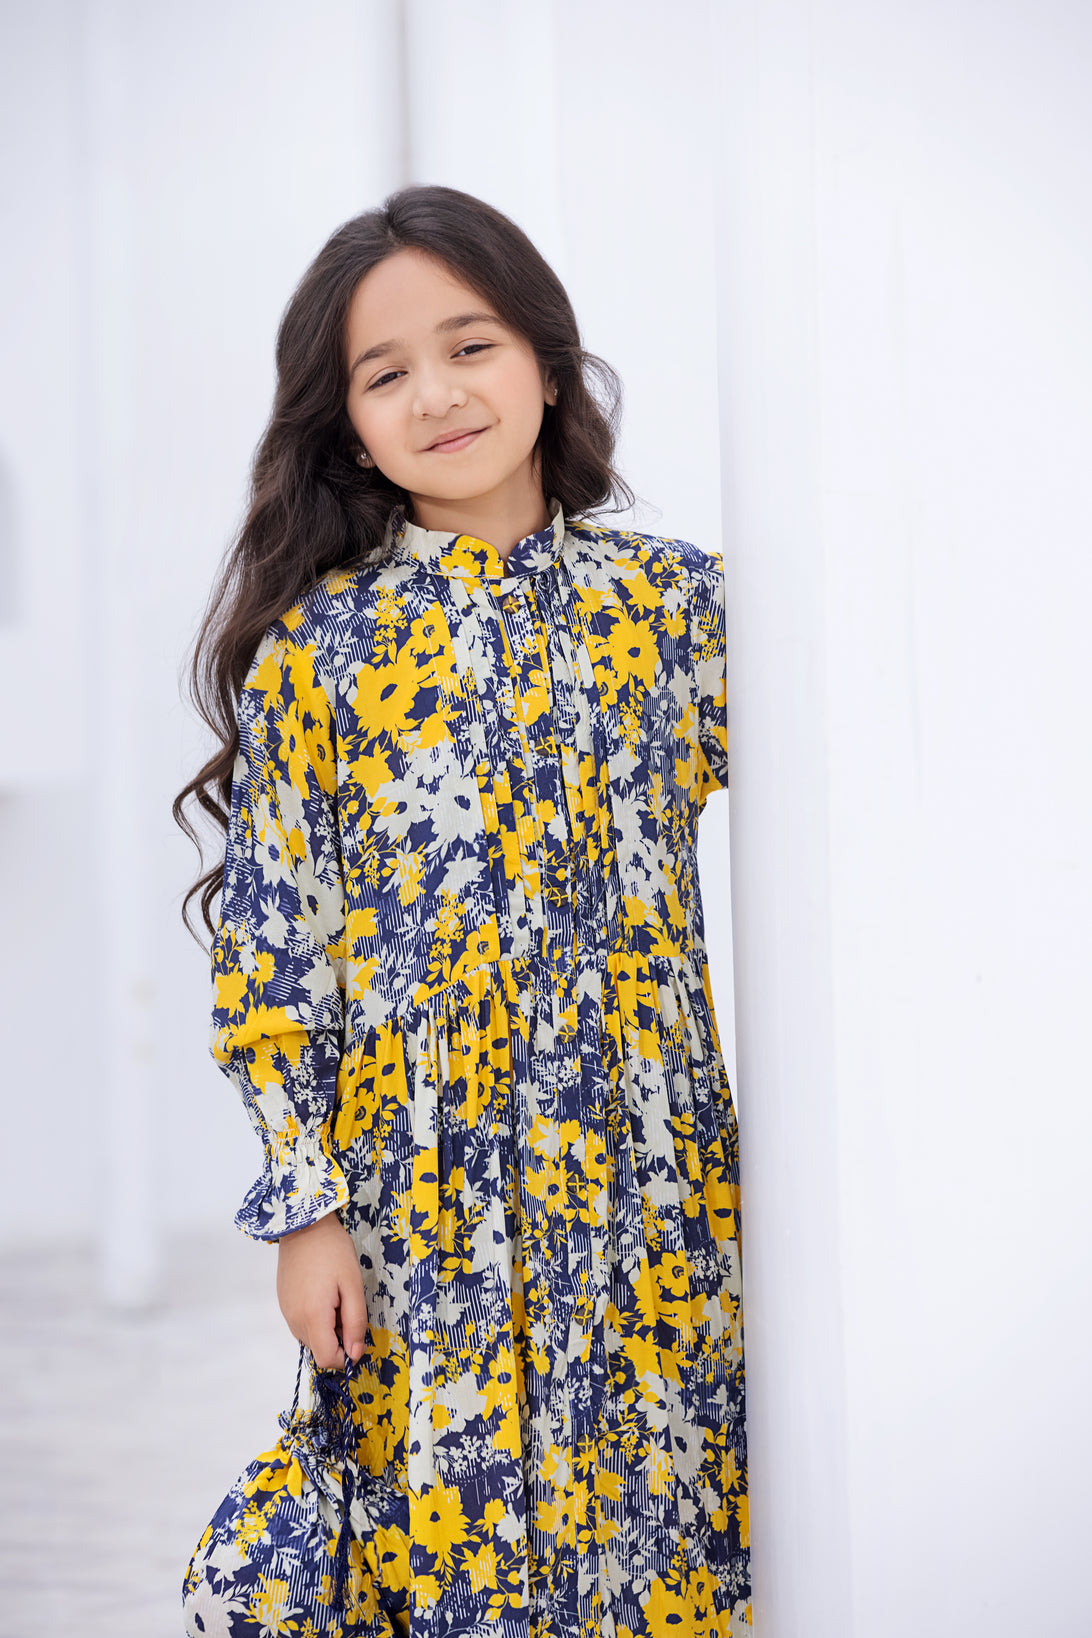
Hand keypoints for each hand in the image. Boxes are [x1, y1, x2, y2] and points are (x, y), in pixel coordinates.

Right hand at [275, 1210, 368, 1370]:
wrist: (304, 1225)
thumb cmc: (332, 1251)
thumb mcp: (353, 1285)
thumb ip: (355, 1322)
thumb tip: (356, 1353)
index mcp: (312, 1317)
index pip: (327, 1359)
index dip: (346, 1357)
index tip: (357, 1336)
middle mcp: (295, 1320)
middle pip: (319, 1350)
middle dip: (338, 1339)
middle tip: (348, 1307)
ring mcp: (286, 1312)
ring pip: (311, 1338)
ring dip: (327, 1328)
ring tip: (336, 1297)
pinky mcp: (284, 1303)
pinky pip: (302, 1324)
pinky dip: (316, 1318)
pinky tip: (323, 1293)